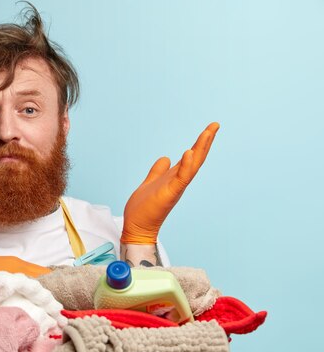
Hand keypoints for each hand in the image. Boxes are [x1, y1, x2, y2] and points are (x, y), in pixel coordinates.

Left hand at [121, 122, 219, 244]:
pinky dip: (185, 165)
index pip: (191, 158)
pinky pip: (181, 178)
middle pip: (196, 158)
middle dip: (206, 141)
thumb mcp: (151, 182)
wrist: (136, 227)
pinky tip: (188, 152)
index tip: (209, 128)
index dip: (200, 143)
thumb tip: (165, 158)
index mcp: (175, 178)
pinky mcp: (170, 194)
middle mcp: (179, 182)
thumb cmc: (143, 209)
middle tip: (215, 124)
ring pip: (192, 165)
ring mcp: (176, 188)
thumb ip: (158, 171)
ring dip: (200, 148)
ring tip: (208, 132)